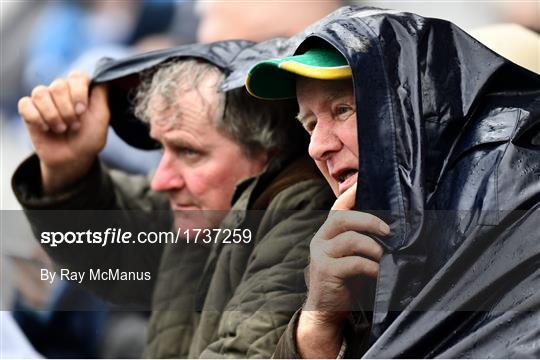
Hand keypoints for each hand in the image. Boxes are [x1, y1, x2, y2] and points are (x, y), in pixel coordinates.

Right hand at [17, 71, 109, 193]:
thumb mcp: (102, 118)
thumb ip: (101, 95)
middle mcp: (62, 90)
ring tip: (61, 129)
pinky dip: (36, 118)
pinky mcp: (29, 109)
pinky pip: (26, 104)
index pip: (77, 76)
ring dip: (53, 116)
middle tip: (74, 126)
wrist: (73, 159)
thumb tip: (104, 75)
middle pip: (58, 85)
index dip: (78, 93)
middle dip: (67, 110)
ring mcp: (44, 99)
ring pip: (40, 93)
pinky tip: (45, 128)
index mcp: (80, 89)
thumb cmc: (89, 138)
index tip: (82, 111)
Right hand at [296, 184, 388, 357]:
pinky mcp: (326, 271)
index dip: (350, 192)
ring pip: (350, 239)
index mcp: (327, 233)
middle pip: (342, 218)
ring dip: (374, 247)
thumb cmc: (345, 281)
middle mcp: (320, 239)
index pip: (338, 207)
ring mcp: (321, 255)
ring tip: (384, 257)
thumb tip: (390, 228)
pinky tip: (378, 272)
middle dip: (368, 220)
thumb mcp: (351, 256)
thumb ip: (361, 240)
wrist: (327, 309)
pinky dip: (370, 266)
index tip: (363, 180)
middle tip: (388, 231)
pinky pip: (353, 263)